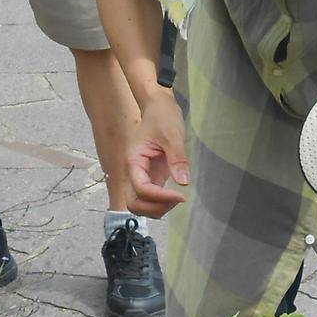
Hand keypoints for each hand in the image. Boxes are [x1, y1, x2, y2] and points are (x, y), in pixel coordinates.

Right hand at [124, 92, 189, 218]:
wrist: (159, 108)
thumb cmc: (162, 117)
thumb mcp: (172, 135)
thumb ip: (177, 159)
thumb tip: (183, 182)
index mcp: (134, 161)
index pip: (141, 189)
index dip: (160, 197)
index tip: (181, 195)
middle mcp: (134, 172)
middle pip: (134, 204)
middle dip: (154, 208)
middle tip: (177, 199)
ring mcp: (141, 177)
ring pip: (140, 205)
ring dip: (157, 209)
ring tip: (177, 198)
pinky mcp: (150, 178)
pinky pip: (150, 199)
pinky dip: (161, 204)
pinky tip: (175, 195)